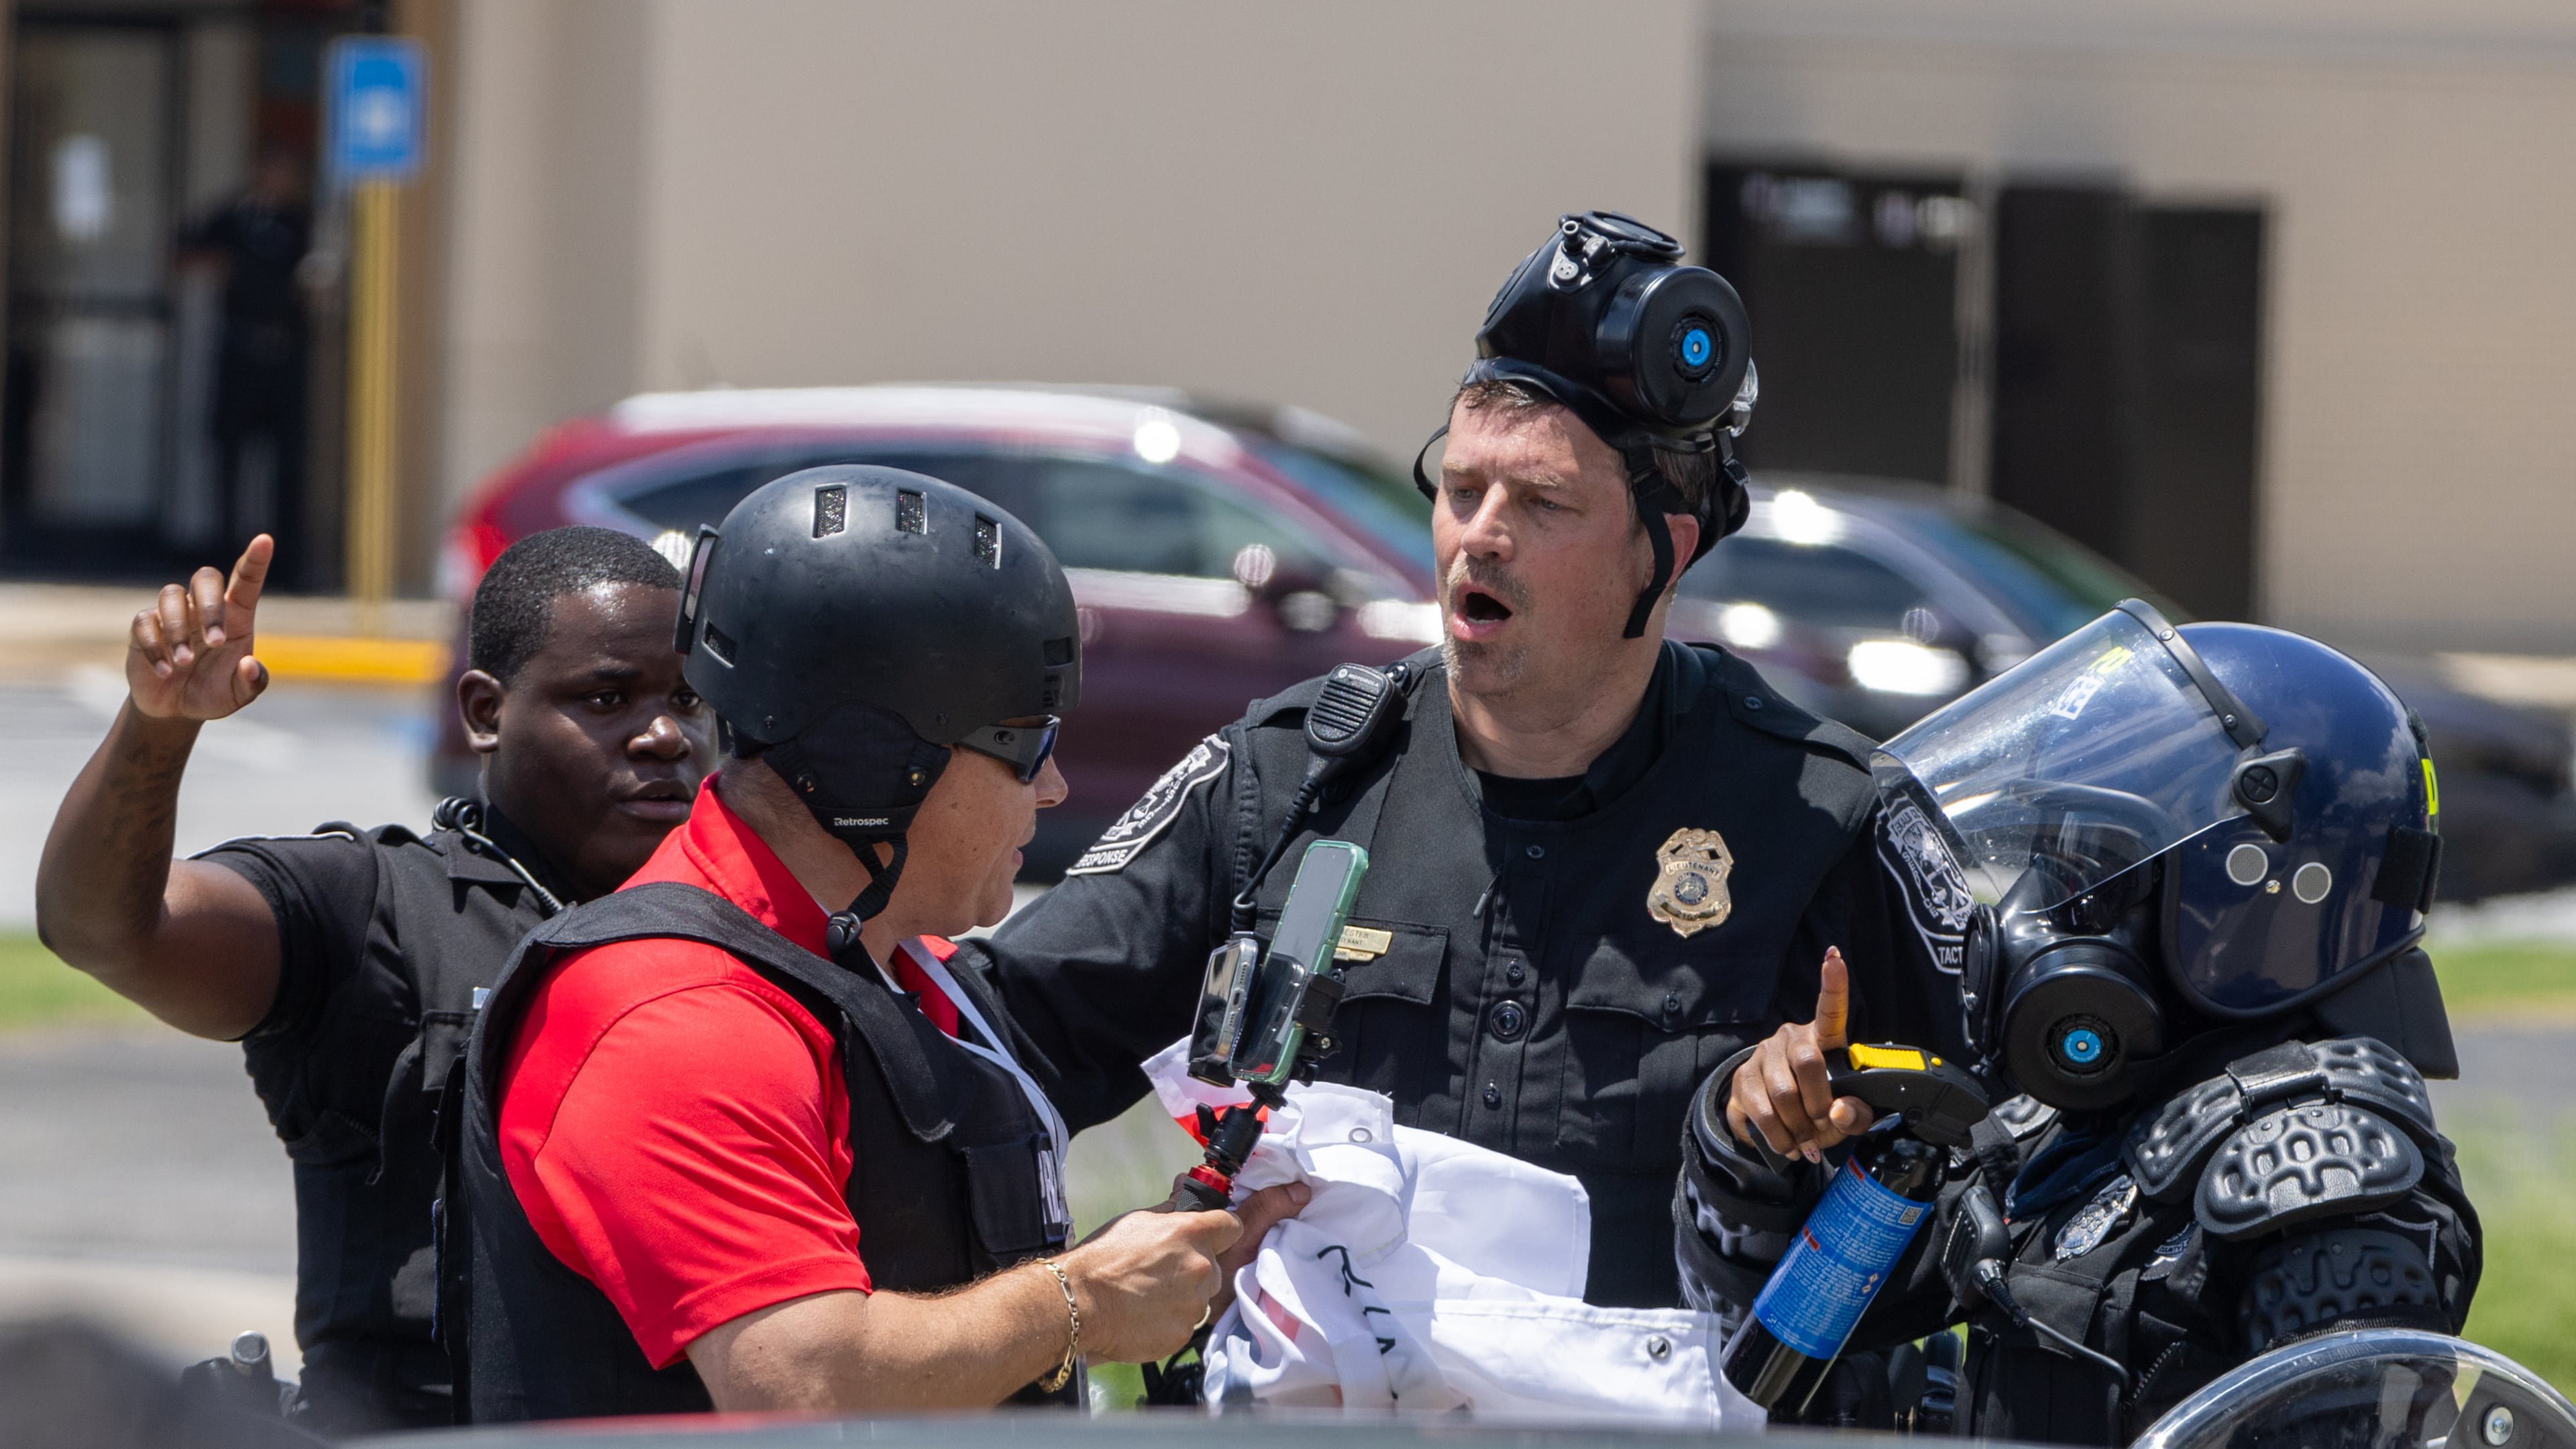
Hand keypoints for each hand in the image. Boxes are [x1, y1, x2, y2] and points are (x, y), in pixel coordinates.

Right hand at [127, 536, 271, 722]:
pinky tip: (165, 671)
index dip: (255, 560)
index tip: (265, 540)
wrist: (176, 710)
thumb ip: (252, 683)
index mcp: (236, 617)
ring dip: (179, 630)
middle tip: (216, 642)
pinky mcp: (144, 628)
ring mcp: (172, 615)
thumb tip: (250, 665)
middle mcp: (204, 608)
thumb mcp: (238, 695)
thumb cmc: (213, 692)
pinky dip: (155, 647)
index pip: (246, 581)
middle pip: (205, 578)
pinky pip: (144, 623)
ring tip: (184, 663)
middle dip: (211, 606)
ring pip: (171, 595)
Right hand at [1061, 1180, 1307, 1361]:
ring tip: (1151, 1292)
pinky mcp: (1185, 1331)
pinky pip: (1190, 1320)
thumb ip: (1172, 1210)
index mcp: (1192, 1231)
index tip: (1236, 1228)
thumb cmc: (1102, 1259)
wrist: (1078, 1303)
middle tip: (1167, 1268)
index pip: (1237, 1222)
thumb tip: (1186, 1190)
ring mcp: (1196, 1302)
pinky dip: (1174, 1316)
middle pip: (1222, 1261)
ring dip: (1188, 1292)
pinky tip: (1148, 1311)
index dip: (1228, 1226)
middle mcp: (1201, 1266)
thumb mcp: (1138, 1220)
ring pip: (1206, 1293)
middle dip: (1202, 1263)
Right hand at [1727, 946, 1874, 1162]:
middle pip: (1807, 1061)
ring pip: (1782, 1092)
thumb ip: (1855, 1115)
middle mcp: (1790, 1038)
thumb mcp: (1846, 1115)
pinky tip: (1787, 1144)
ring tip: (1805, 1144)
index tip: (1835, 958)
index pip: (1830, 1009)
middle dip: (1818, 1104)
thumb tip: (1839, 1112)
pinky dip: (1778, 1137)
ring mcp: (1763, 1055)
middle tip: (1821, 1129)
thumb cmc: (1819, 1109)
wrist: (1776, 1122)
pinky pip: (1760, 1110)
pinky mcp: (1742, 1077)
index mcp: (1823, 1039)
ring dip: (1797, 1128)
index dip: (1833, 985)